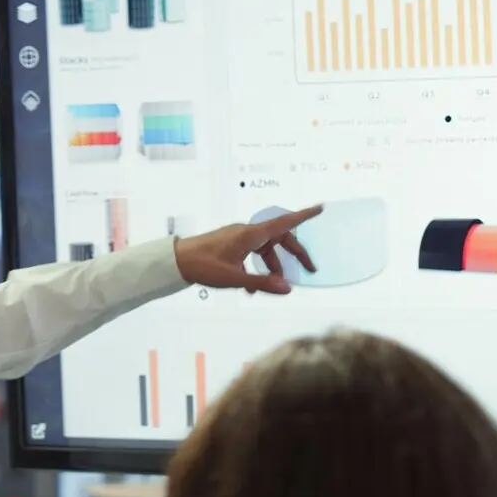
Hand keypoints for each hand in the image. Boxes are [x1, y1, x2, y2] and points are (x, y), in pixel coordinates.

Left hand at [173, 205, 322, 294]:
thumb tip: (288, 288)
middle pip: (279, 239)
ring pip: (266, 249)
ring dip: (272, 267)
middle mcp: (247, 232)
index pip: (283, 222)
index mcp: (250, 235)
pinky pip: (252, 253)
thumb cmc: (203, 266)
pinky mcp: (231, 244)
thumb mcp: (234, 278)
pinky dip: (257, 268)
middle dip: (295, 254)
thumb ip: (262, 283)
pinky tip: (250, 288)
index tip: (320, 208)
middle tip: (310, 269)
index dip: (303, 216)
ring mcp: (238, 237)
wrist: (176, 260)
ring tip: (271, 287)